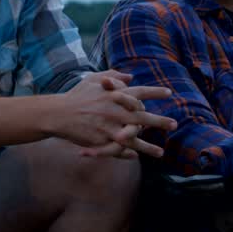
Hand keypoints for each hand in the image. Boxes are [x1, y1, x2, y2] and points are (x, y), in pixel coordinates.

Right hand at [51, 70, 175, 158]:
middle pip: (143, 118)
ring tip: (161, 153)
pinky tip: (136, 156)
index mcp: (115, 95)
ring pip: (134, 139)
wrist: (58, 114)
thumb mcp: (93, 79)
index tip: (169, 93)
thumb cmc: (77, 95)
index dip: (155, 92)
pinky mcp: (102, 141)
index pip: (140, 92)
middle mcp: (115, 111)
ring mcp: (109, 128)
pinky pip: (119, 149)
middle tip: (174, 124)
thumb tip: (130, 76)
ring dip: (148, 147)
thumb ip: (113, 75)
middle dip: (160, 122)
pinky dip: (128, 153)